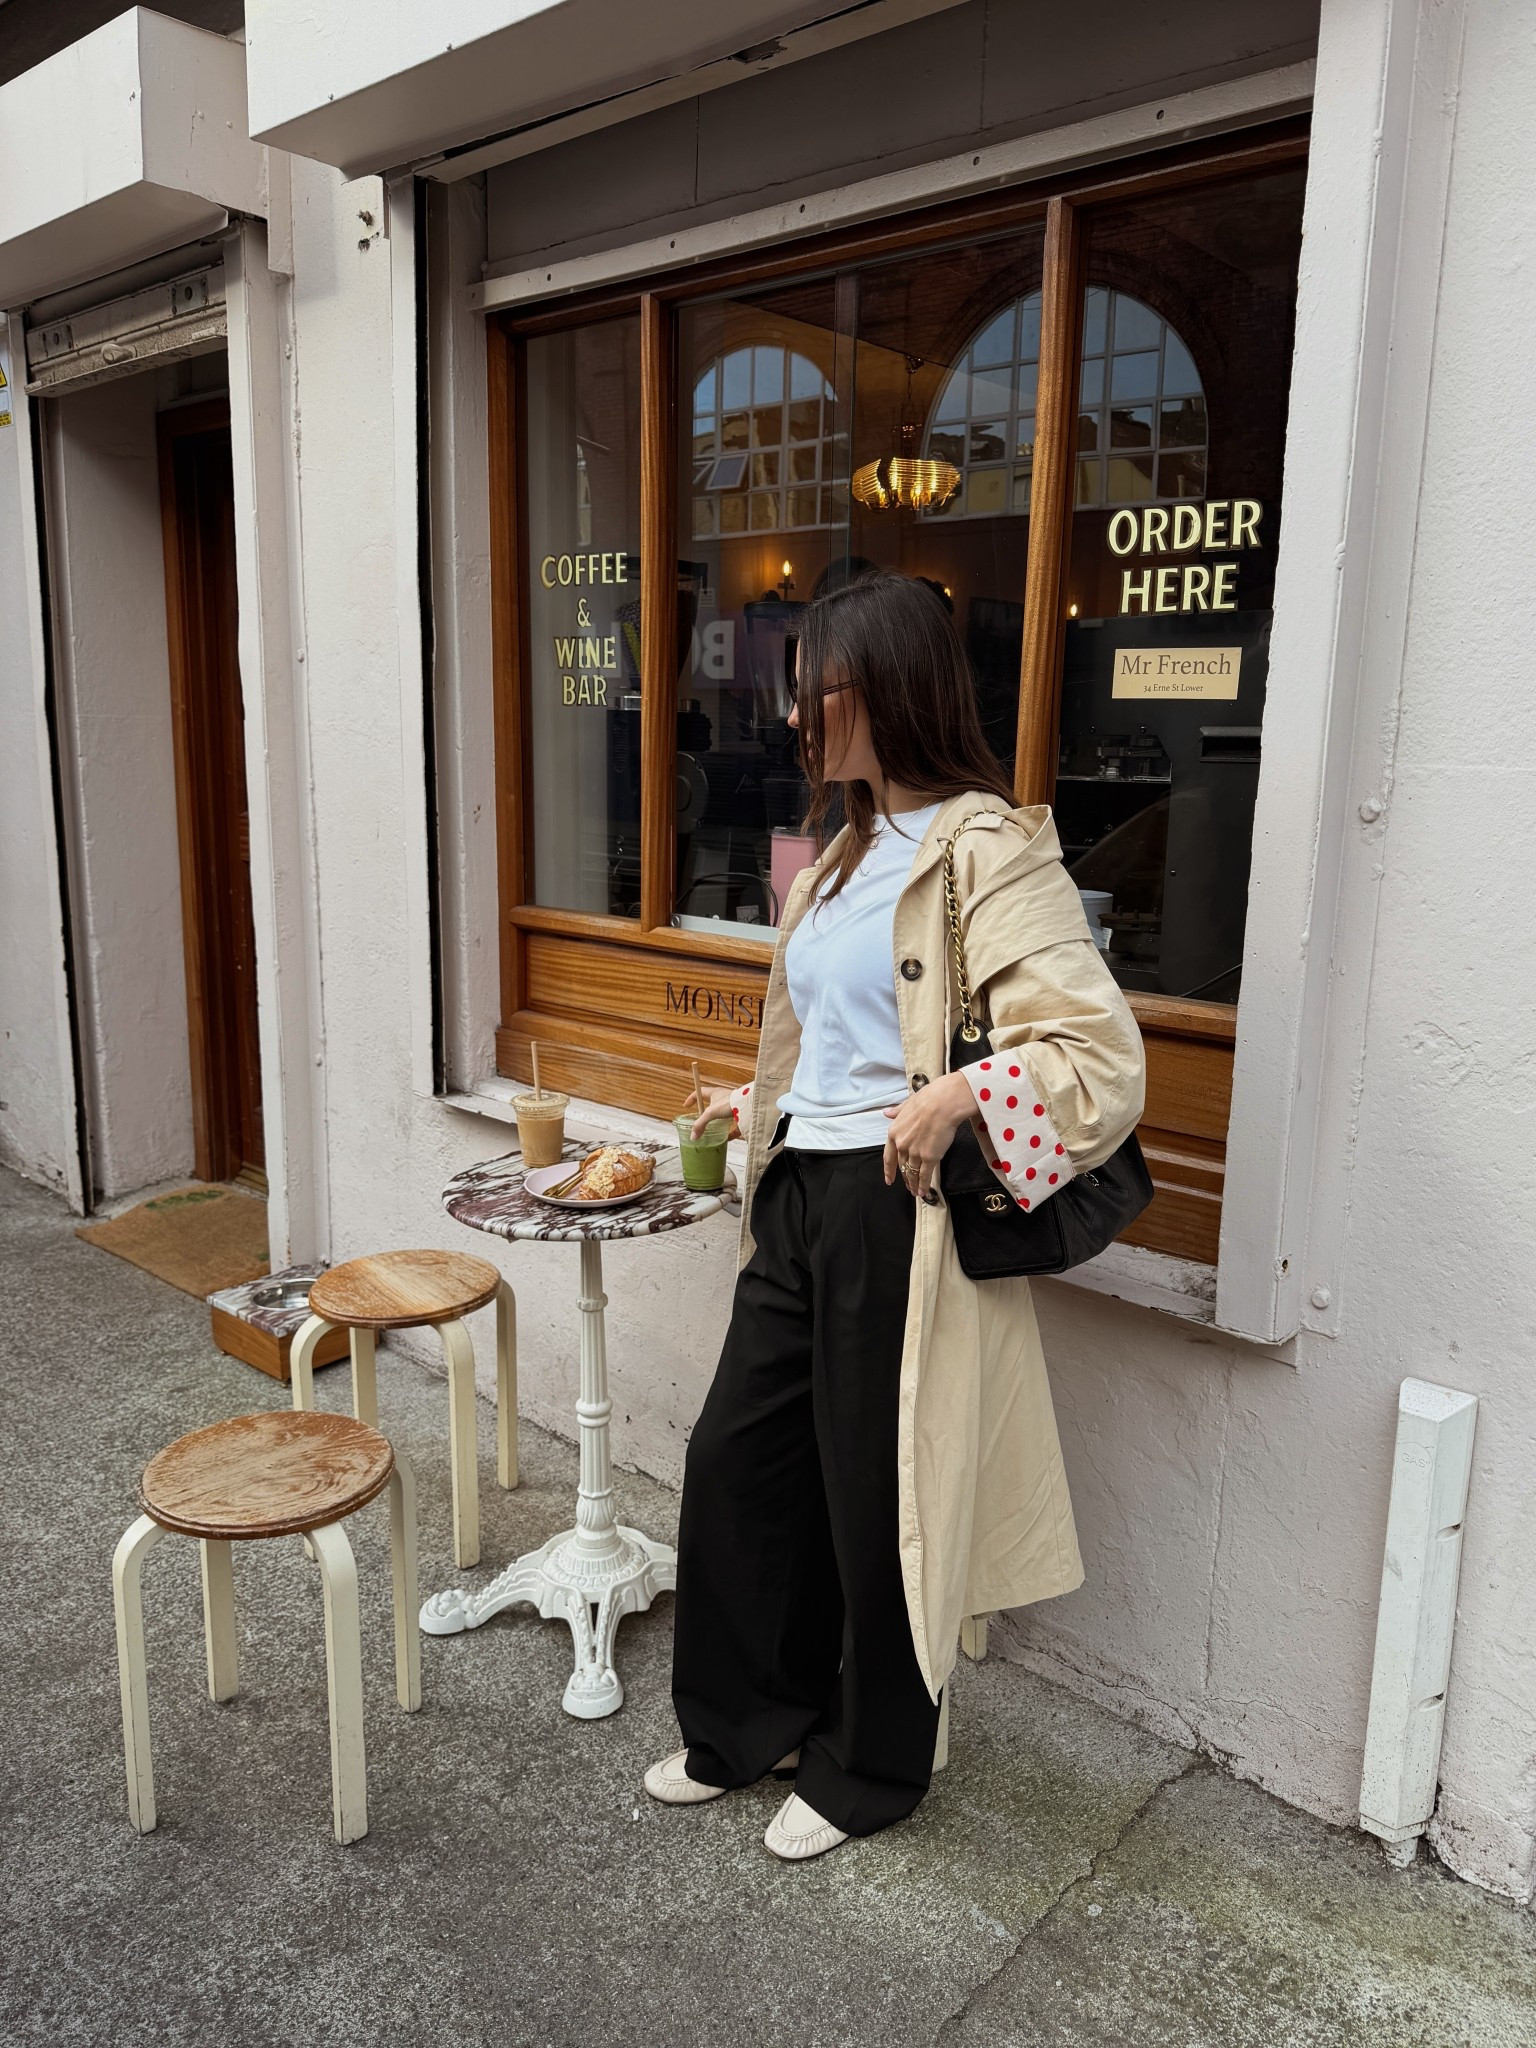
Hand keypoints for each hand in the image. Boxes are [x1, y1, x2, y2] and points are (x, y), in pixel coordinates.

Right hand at [684, 1084, 736, 1140]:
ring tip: (713, 1131)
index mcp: (715, 1093)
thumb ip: (700, 1124)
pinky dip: (730, 1132)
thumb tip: (693, 1136)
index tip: (686, 1106)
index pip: (700, 1092)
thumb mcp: (711, 1113)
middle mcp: (724, 1098)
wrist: (748, 1105)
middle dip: (707, 1112)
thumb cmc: (730, 1102)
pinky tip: (727, 1139)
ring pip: (724, 1115)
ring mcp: (733, 1106)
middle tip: (702, 1121)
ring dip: (719, 1122)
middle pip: (712, 1104)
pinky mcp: (741, 1115)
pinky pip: (734, 1125)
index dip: (692, 1098)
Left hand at [882, 1071, 974, 1200]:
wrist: (943, 1104)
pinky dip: (922, 1185)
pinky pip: (924, 1175)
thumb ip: (897, 1112)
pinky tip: (922, 1192)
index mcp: (894, 1132)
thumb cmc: (929, 1099)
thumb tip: (887, 1113)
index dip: (889, 1170)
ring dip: (913, 1184)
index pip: (888, 1157)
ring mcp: (915, 1153)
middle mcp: (902, 1145)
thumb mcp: (908, 1103)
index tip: (889, 1178)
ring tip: (915, 1192)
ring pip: (912, 1173)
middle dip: (904, 1178)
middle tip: (906, 1186)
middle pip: (902, 1166)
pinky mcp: (929, 1158)